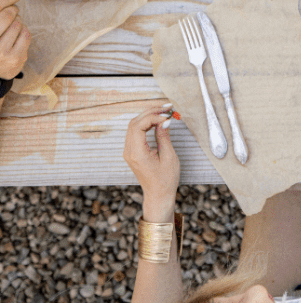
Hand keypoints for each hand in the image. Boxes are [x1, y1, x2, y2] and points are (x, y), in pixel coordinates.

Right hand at [0, 0, 29, 80]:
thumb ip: (0, 10)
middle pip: (5, 16)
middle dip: (12, 10)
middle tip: (13, 10)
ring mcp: (2, 53)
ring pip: (17, 25)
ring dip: (18, 21)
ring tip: (13, 23)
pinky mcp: (16, 58)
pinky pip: (26, 35)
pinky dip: (24, 30)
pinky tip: (18, 32)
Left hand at [123, 105, 179, 219]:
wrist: (158, 194)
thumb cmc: (165, 179)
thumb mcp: (169, 157)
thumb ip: (164, 137)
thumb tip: (164, 120)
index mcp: (137, 153)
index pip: (138, 126)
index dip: (153, 117)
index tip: (168, 116)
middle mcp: (129, 151)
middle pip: (134, 123)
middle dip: (151, 112)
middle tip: (167, 107)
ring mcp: (129, 151)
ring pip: (134, 125)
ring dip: (148, 116)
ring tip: (164, 111)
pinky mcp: (132, 151)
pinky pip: (135, 132)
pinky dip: (146, 123)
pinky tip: (158, 120)